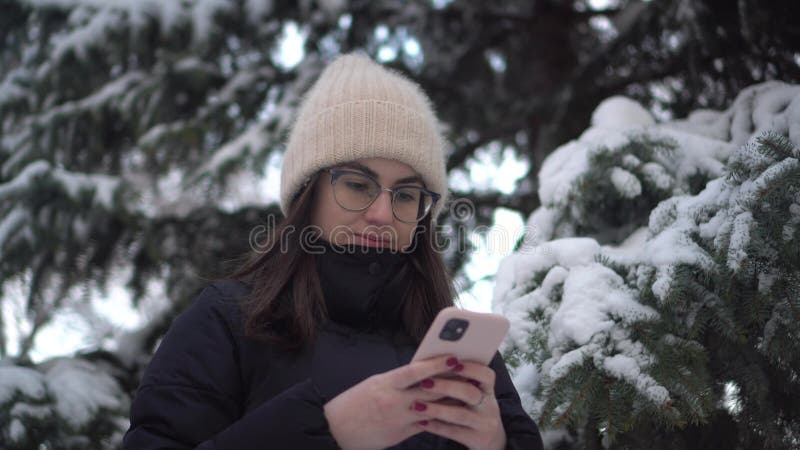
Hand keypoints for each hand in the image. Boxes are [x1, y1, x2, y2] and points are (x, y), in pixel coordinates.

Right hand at [323, 354, 460, 449]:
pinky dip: (438, 418)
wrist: (335, 430)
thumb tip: (420, 374)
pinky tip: (451, 413)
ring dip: (450, 401)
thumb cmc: (353, 403)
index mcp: (385, 383)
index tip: (453, 357)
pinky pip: (425, 425)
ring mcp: (398, 419)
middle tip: (471, 375)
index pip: (415, 371)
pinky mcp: (400, 435)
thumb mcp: (373, 385)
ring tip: (468, 393)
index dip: (436, 364)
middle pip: (429, 390)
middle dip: (451, 383)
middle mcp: (393, 401)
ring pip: (432, 409)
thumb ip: (396, 380)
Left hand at [407, 360, 506, 449]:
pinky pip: (453, 432)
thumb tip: (432, 362)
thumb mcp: (473, 393)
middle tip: (424, 382)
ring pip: (460, 414)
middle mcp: (490, 406)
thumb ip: (459, 380)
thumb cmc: (471, 407)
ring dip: (436, 408)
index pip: (486, 375)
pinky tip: (420, 422)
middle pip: (470, 393)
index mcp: (488, 389)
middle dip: (446, 386)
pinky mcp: (476, 439)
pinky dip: (435, 426)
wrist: (489, 438)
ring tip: (416, 405)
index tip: (452, 361)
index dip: (471, 368)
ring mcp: (484, 424)